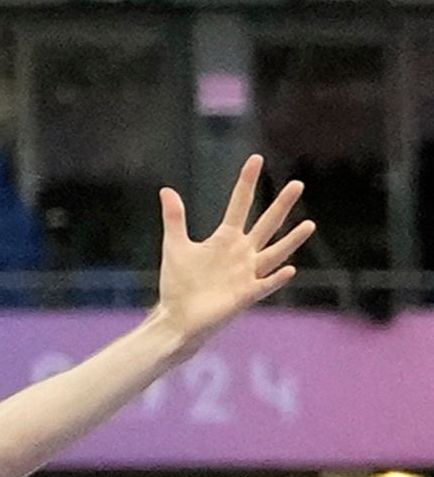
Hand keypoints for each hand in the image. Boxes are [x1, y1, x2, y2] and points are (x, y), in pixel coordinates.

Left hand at [155, 154, 310, 343]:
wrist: (177, 317)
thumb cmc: (178, 284)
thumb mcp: (175, 246)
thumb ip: (175, 219)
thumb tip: (166, 190)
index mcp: (225, 239)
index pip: (240, 204)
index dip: (247, 182)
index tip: (256, 159)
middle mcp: (242, 253)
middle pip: (266, 224)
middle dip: (280, 205)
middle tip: (297, 184)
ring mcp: (246, 273)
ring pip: (275, 253)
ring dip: (291, 240)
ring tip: (309, 224)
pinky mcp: (246, 294)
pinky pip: (265, 284)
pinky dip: (276, 278)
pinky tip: (290, 269)